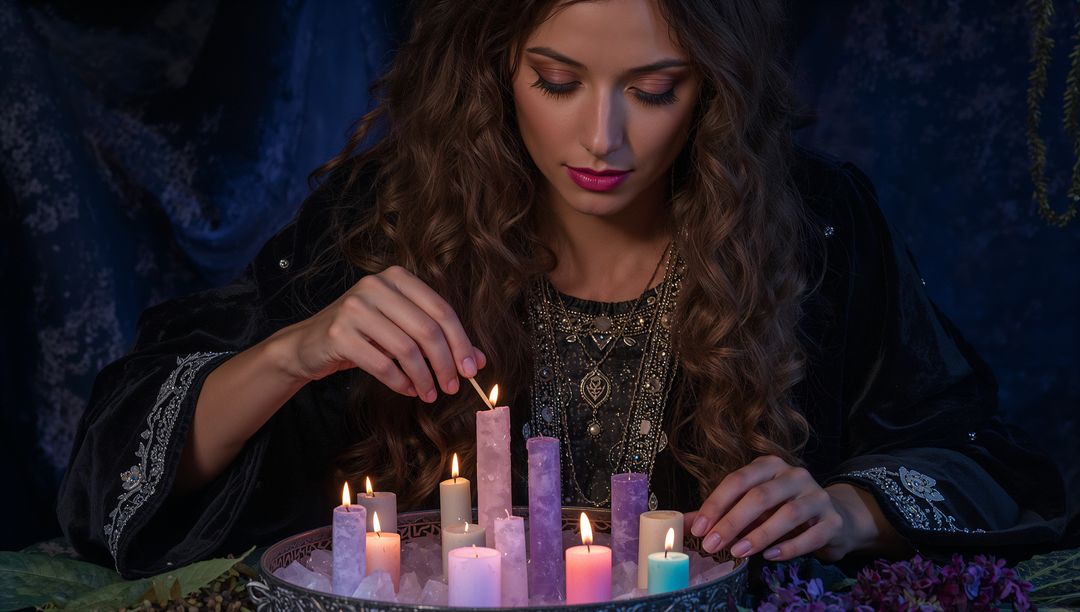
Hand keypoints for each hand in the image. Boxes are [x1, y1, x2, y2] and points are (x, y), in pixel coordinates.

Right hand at [272, 265, 485, 401]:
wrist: (309, 344)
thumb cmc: (364, 334)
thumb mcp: (402, 328)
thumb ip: (439, 338)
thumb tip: (479, 360)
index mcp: (397, 277)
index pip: (441, 310)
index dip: (461, 342)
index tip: (471, 369)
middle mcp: (376, 285)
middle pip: (427, 329)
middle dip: (445, 363)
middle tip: (453, 387)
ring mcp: (355, 307)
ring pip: (407, 349)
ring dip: (424, 378)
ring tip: (429, 394)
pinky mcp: (340, 333)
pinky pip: (382, 364)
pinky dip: (400, 382)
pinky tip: (407, 389)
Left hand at [686, 455, 855, 562]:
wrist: (834, 518)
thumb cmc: (783, 510)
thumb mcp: (752, 506)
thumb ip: (722, 511)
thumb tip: (687, 522)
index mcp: (769, 465)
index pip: (737, 480)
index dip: (716, 504)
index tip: (699, 529)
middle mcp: (794, 474)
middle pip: (759, 496)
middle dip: (732, 522)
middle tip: (712, 546)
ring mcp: (817, 495)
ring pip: (787, 513)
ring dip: (760, 535)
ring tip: (738, 552)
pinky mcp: (833, 520)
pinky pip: (811, 535)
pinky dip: (790, 546)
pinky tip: (771, 556)